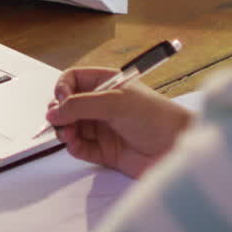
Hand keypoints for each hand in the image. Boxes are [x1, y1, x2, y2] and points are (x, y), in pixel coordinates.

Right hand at [44, 67, 195, 178]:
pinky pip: (79, 148)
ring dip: (64, 131)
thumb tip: (54, 111)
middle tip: (60, 121)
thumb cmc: (157, 117)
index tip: (61, 100)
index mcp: (107, 84)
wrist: (176, 148)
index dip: (63, 89)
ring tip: (69, 135)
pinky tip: (75, 145)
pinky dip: (73, 147)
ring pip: (70, 127)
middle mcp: (102, 105)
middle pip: (67, 105)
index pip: (73, 80)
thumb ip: (81, 105)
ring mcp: (103, 128)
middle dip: (60, 113)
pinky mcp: (104, 151)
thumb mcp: (116, 103)